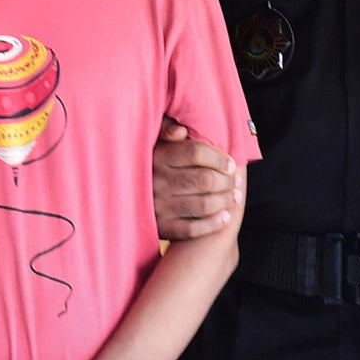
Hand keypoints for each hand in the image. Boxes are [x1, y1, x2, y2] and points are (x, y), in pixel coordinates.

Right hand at [152, 118, 239, 240]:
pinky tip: (225, 217)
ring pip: (203, 204)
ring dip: (225, 201)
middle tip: (236, 181)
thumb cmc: (147, 165)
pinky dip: (213, 223)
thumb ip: (166, 130)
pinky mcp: (161, 227)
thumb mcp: (151, 143)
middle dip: (227, 181)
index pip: (196, 153)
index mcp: (157, 156)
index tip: (231, 163)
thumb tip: (182, 132)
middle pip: (204, 179)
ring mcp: (158, 206)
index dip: (219, 158)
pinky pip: (192, 228)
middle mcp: (157, 181)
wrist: (123, 199)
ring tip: (235, 197)